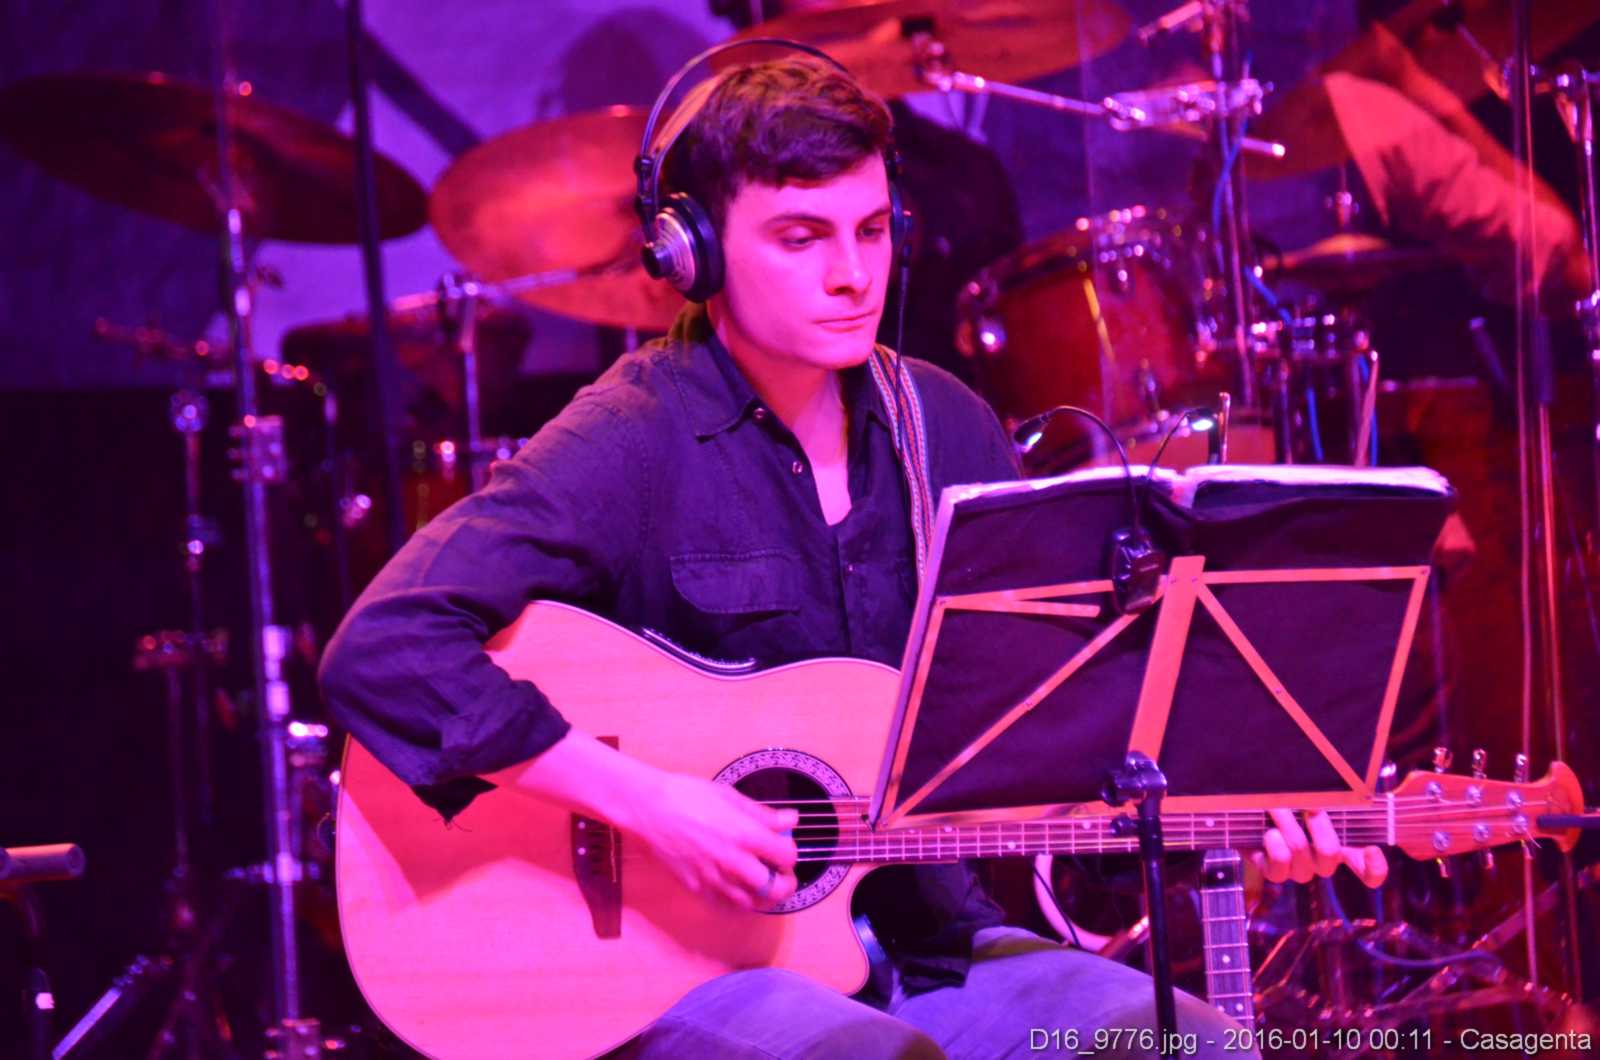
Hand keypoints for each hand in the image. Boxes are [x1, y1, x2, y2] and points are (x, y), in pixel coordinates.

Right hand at [626, 773, 798, 910]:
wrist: (649, 809)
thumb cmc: (687, 795)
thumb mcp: (729, 796)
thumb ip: (762, 813)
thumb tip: (790, 819)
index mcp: (745, 834)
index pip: (786, 855)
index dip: (790, 852)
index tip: (785, 846)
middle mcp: (733, 861)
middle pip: (775, 888)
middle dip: (786, 883)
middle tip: (782, 874)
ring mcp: (714, 878)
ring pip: (752, 903)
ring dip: (765, 898)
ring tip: (765, 885)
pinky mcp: (697, 888)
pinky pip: (725, 908)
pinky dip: (739, 905)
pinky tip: (740, 893)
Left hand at [1252, 809, 1387, 887]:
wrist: (1251, 808)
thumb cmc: (1288, 798)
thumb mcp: (1312, 796)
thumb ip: (1329, 797)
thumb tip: (1327, 797)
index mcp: (1341, 848)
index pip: (1368, 871)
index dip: (1375, 868)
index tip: (1372, 849)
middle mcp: (1321, 863)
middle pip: (1330, 853)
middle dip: (1316, 823)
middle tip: (1307, 804)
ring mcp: (1298, 870)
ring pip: (1301, 853)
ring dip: (1288, 825)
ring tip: (1277, 808)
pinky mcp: (1273, 872)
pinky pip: (1279, 870)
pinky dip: (1275, 847)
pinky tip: (1270, 833)